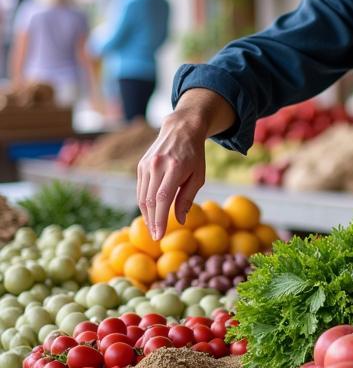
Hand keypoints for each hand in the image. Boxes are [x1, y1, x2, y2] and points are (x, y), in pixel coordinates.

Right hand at [136, 111, 207, 239]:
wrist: (181, 130)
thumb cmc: (194, 156)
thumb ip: (188, 198)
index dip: (159, 219)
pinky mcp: (140, 166)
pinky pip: (141, 190)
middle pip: (150, 200)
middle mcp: (156, 166)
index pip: (162, 198)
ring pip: (142, 197)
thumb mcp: (198, 176)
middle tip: (156, 237)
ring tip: (154, 228)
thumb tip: (180, 220)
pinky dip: (144, 204)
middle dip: (152, 221)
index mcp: (174, 168)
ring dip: (147, 215)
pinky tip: (151, 213)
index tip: (159, 235)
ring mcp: (145, 165)